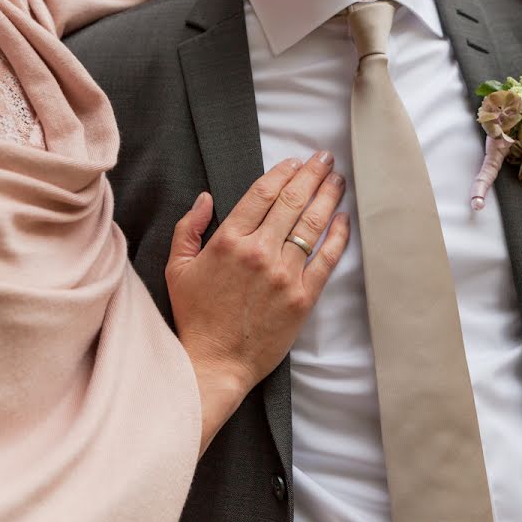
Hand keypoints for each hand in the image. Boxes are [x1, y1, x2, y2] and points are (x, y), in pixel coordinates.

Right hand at [166, 152, 349, 452]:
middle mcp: (259, 252)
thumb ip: (189, 229)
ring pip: (313, 224)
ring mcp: (284, 273)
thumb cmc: (195, 318)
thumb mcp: (177, 269)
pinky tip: (344, 218)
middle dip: (312, 173)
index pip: (262, 193)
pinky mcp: (304, 296)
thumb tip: (205, 198)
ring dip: (329, 195)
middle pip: (292, 201)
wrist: (216, 364)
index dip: (282, 172)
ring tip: (338, 179)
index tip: (294, 161)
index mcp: (228, 241)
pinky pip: (327, 257)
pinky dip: (338, 235)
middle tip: (325, 157)